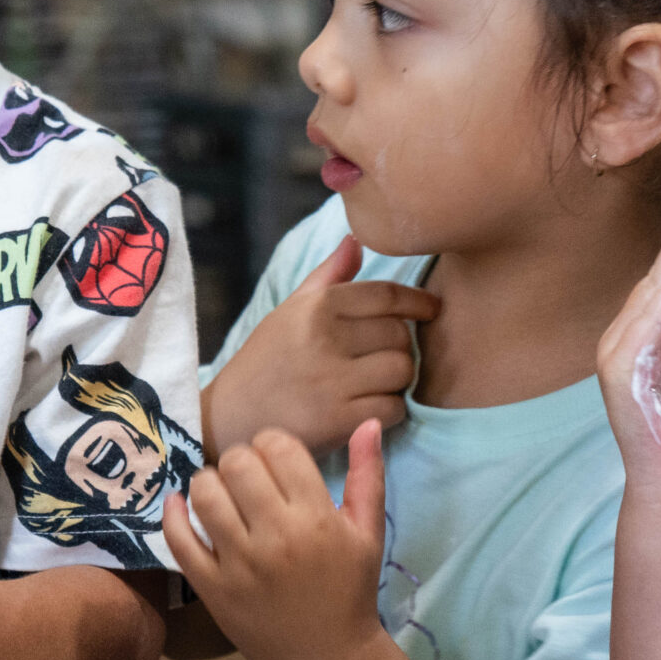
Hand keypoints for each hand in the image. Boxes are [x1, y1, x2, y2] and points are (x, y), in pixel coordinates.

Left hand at [163, 422, 388, 659]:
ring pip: (205, 494)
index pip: (278, 447)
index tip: (276, 462)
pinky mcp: (211, 589)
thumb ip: (368, 475)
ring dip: (208, 482)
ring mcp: (239, 564)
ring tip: (221, 492)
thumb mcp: (369, 533)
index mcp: (317, 518)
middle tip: (248, 477)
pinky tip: (181, 505)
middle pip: (237, 463)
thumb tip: (368, 422)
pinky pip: (179, 541)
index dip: (273, 444)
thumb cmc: (350, 591)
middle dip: (241, 460)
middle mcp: (275, 537)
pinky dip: (173, 515)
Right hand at [202, 236, 438, 457]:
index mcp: (315, 307)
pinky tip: (367, 409)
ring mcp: (332, 381)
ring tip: (374, 383)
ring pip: (403, 371)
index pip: (386, 296)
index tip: (431, 308)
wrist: (228, 420)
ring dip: (397, 380)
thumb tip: (357, 239)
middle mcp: (324, 338)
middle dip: (400, 347)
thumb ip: (327, 277)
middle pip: (400, 335)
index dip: (417, 301)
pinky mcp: (339, 420)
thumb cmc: (266, 362)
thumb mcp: (289, 312)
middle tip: (380, 359)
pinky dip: (389, 411)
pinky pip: (394, 408)